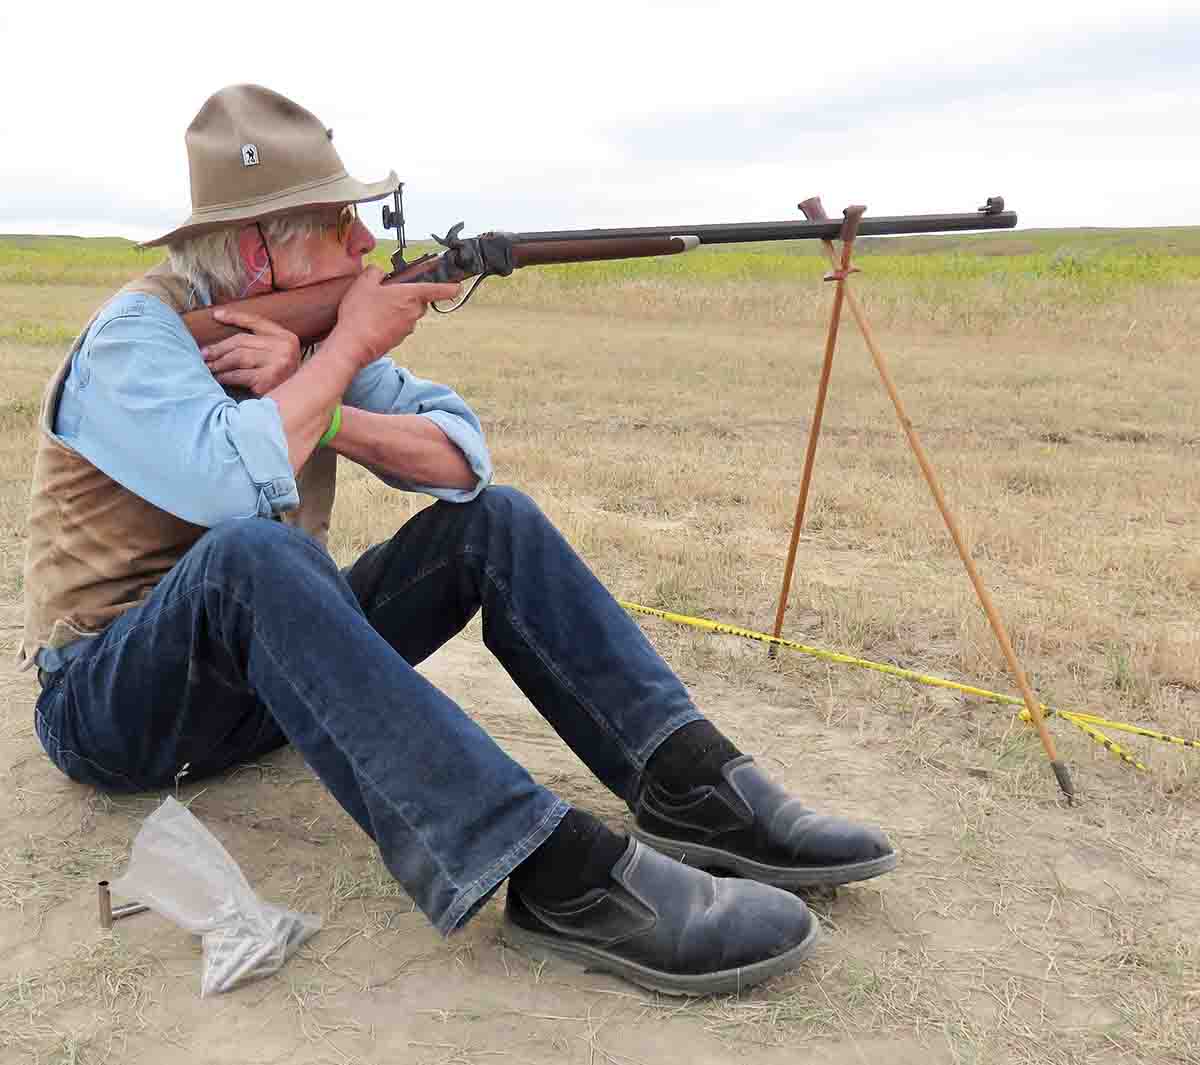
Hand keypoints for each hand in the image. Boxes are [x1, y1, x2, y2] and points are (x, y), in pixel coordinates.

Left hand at [204, 308, 300, 395]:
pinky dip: (225, 376)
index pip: (256, 321)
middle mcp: (285, 348)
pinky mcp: (268, 380)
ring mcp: (278, 363)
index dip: (234, 317)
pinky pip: (239, 375)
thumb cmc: (284, 380)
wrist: (297, 405)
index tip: (216, 315)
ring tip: (209, 366)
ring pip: (238, 357)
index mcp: (287, 338)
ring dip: (219, 363)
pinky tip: (219, 378)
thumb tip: (226, 342)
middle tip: (204, 354)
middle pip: (242, 340)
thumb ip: (261, 345)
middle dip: (219, 348)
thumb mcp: (278, 357)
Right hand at [330, 266, 460, 365]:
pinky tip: (373, 319)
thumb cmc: (360, 313)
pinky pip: (398, 325)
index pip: (441, 290)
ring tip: (375, 307)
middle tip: (388, 292)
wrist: (353, 344)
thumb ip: (376, 271)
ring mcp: (408, 328)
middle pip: (420, 300)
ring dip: (397, 308)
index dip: (451, 286)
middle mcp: (414, 313)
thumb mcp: (365, 282)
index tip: (458, 285)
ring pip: (408, 313)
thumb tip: (381, 273)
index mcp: (412, 295)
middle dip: (408, 295)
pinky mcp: (399, 339)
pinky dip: (389, 321)